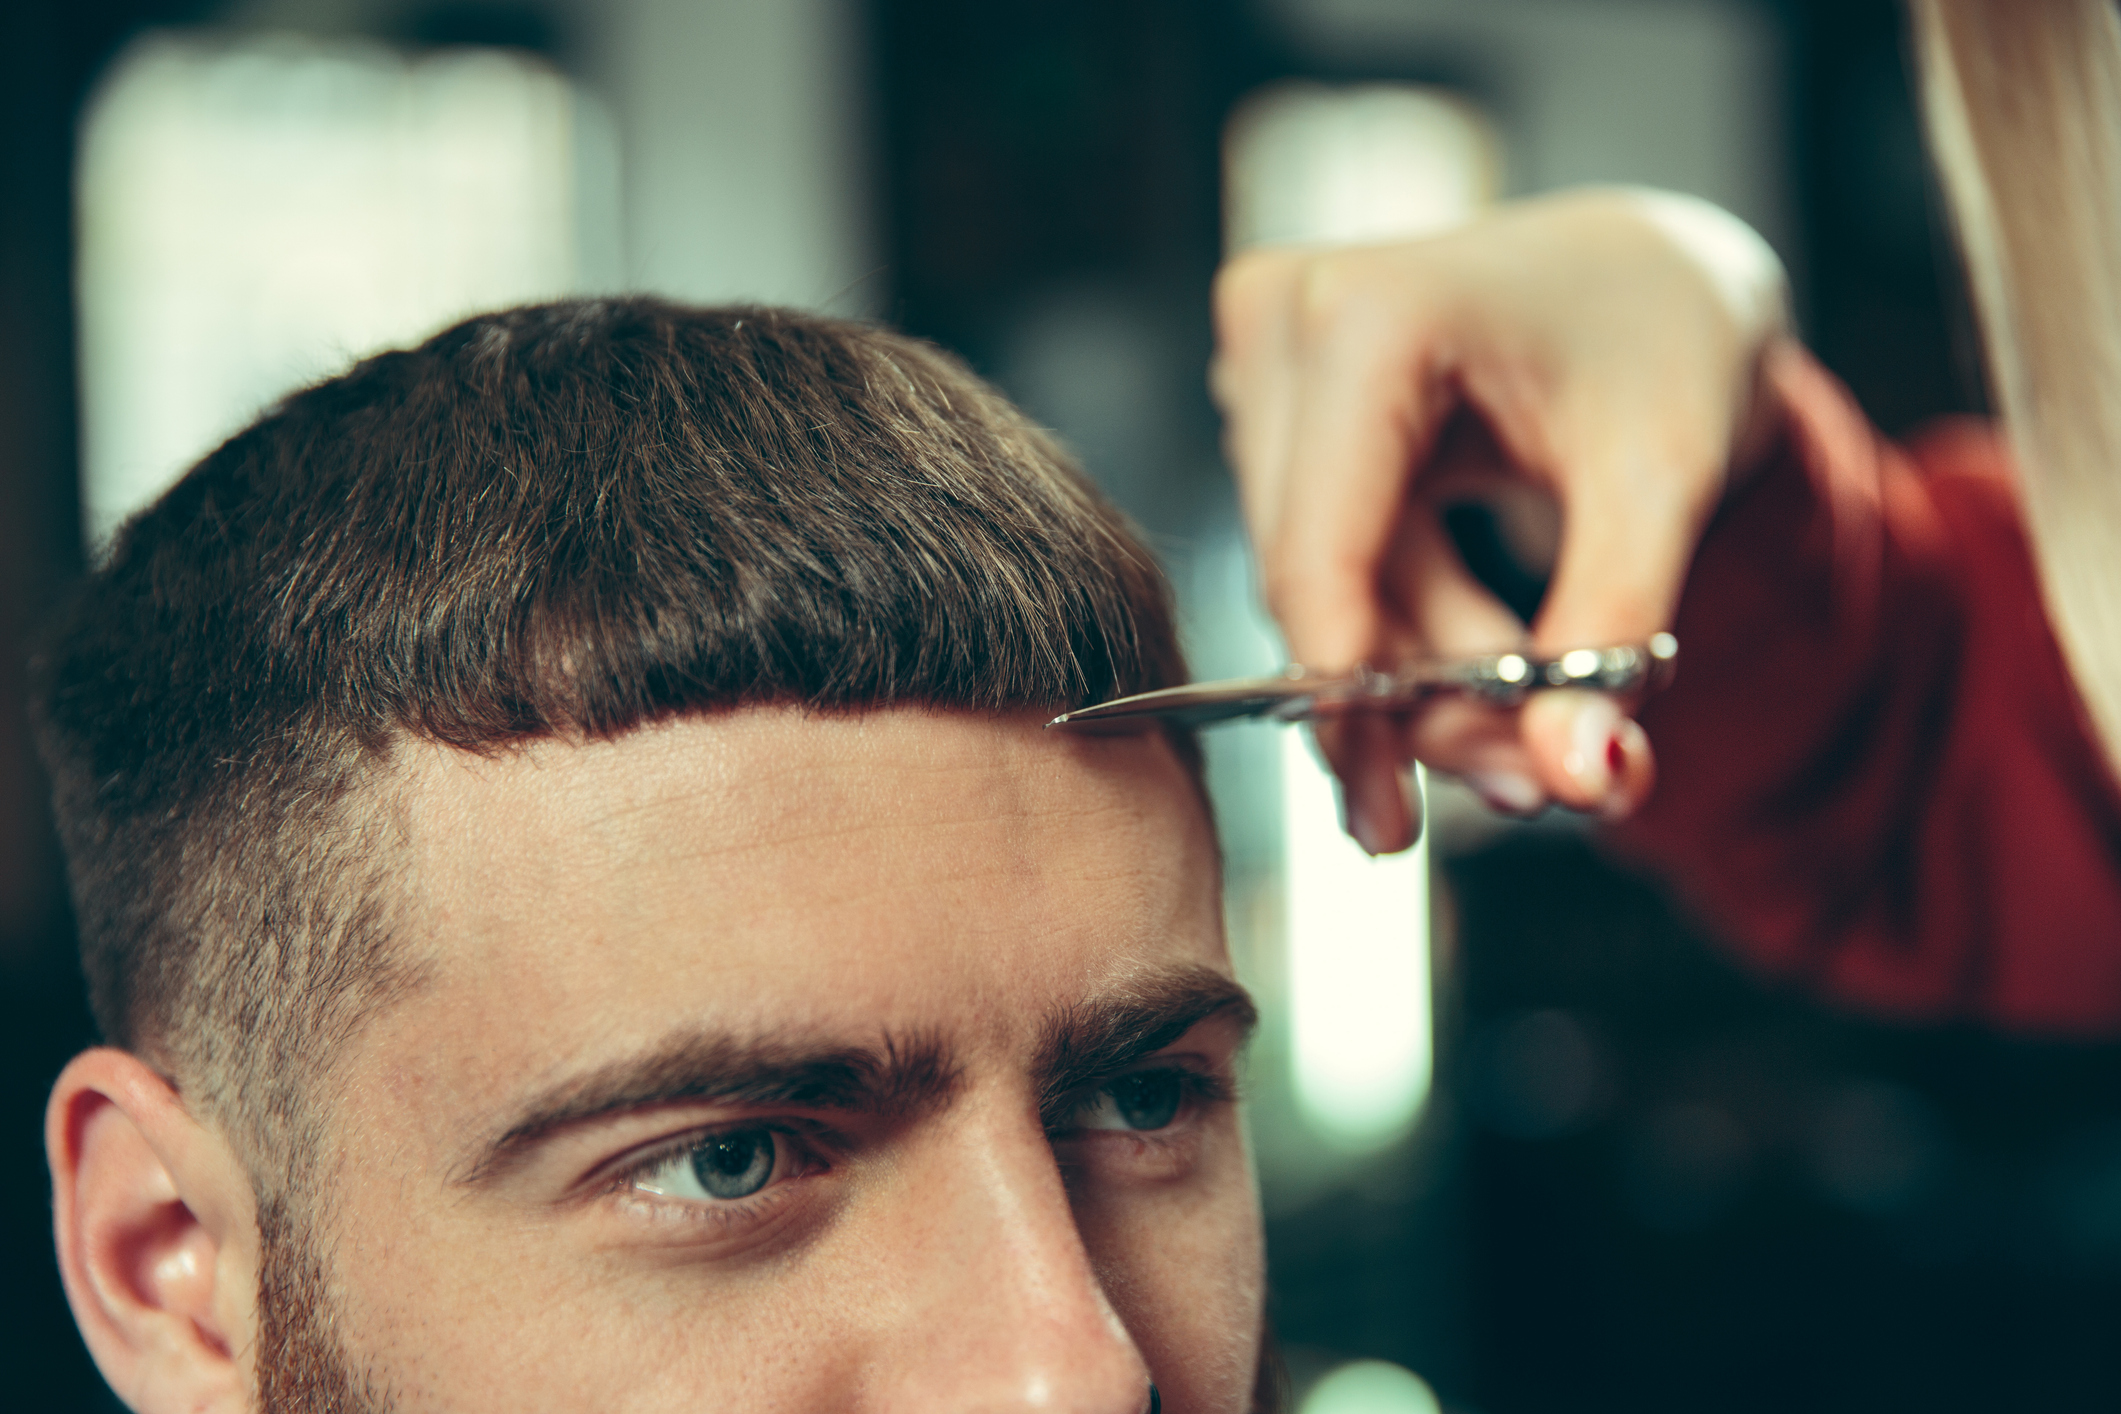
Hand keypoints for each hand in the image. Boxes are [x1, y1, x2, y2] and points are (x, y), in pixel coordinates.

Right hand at [1210, 186, 1788, 850]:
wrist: (1654, 276)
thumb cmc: (1666, 336)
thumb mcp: (1664, 484)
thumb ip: (1614, 632)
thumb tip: (1581, 775)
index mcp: (1370, 314)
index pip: (1318, 554)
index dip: (1355, 697)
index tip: (1399, 813)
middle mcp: (1289, 320)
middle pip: (1311, 582)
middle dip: (1413, 702)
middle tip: (1522, 788)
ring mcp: (1269, 356)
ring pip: (1314, 586)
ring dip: (1415, 677)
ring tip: (1531, 729)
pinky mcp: (1275, 400)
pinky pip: (1323, 559)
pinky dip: (1403, 628)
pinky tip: (1482, 659)